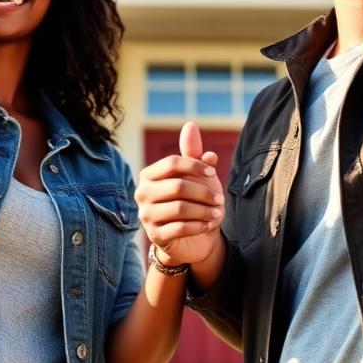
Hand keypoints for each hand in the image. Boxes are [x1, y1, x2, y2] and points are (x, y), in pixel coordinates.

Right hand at [136, 121, 224, 268]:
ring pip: (180, 208)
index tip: (213, 174)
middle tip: (220, 199)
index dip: (195, 166)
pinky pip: (180, 228)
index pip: (172, 163)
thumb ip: (194, 154)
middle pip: (178, 186)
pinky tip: (209, 225)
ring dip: (204, 210)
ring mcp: (146, 216)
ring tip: (218, 213)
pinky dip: (199, 225)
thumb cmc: (193, 200)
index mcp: (149, 175)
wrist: (191, 237)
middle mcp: (142, 194)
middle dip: (204, 192)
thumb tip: (191, 125)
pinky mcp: (154, 236)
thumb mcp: (196, 176)